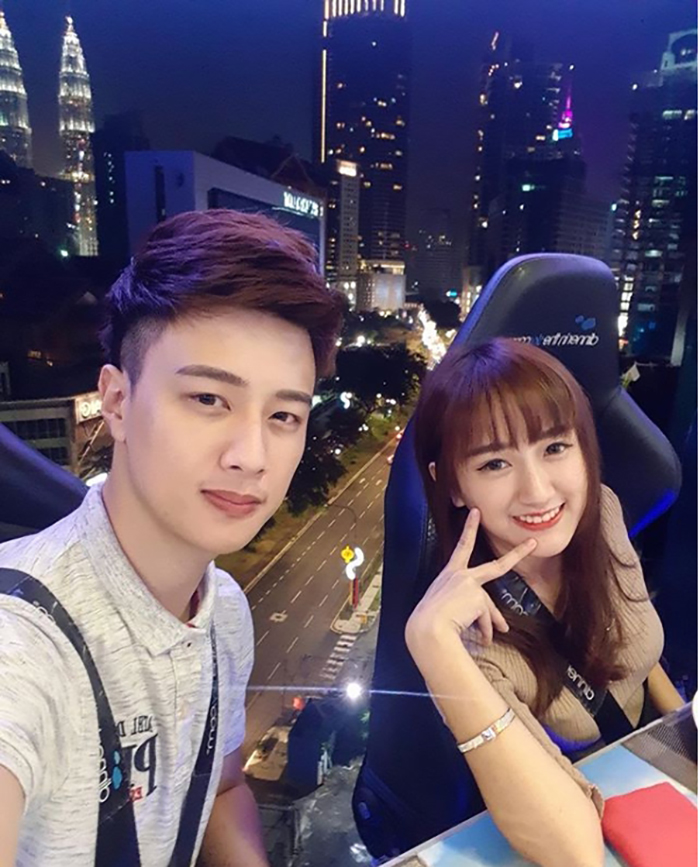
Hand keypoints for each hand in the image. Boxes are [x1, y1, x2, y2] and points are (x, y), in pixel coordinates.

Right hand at [406, 508, 536, 656]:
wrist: (426, 628)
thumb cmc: (428, 621)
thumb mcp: (445, 607)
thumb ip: (465, 607)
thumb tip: (487, 622)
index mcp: (449, 573)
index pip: (462, 547)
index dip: (469, 529)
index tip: (475, 513)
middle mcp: (461, 575)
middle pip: (497, 567)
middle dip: (517, 554)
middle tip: (533, 544)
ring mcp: (471, 586)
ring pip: (488, 608)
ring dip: (492, 622)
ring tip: (497, 634)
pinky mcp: (477, 598)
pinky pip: (486, 619)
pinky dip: (485, 631)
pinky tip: (481, 641)